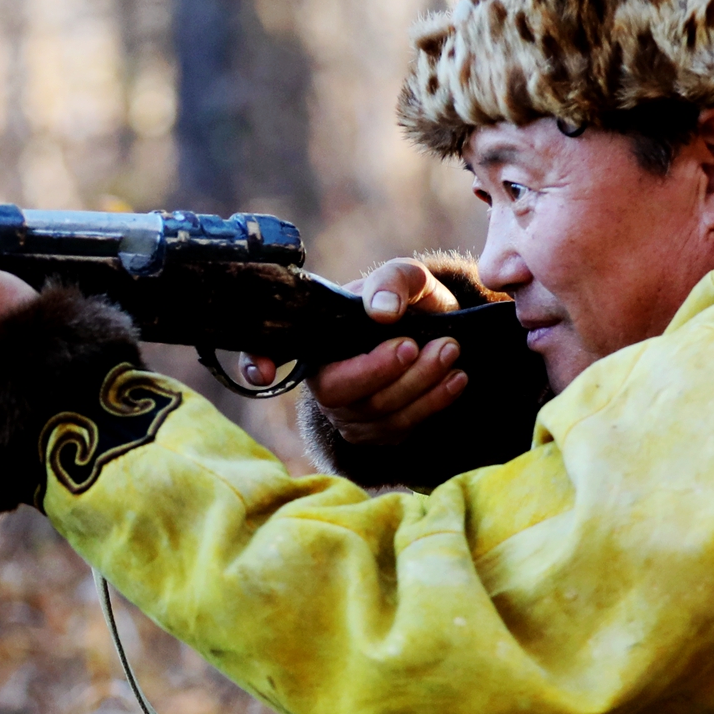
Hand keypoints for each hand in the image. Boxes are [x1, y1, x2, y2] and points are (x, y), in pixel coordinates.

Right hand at [252, 256, 472, 445]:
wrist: (438, 334)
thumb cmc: (405, 303)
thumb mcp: (403, 279)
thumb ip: (393, 282)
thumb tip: (382, 311)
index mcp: (315, 339)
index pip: (266, 352)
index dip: (256, 362)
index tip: (266, 372)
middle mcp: (323, 380)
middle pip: (338, 392)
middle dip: (381, 371)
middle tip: (416, 344)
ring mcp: (349, 413)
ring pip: (376, 413)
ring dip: (418, 383)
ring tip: (450, 352)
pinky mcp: (379, 433)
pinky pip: (403, 428)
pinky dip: (434, 402)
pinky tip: (456, 378)